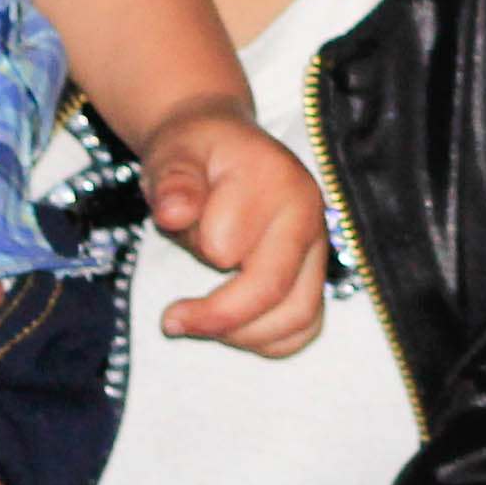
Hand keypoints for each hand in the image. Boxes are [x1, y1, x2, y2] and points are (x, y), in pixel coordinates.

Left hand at [135, 102, 327, 353]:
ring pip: (297, 320)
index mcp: (277, 182)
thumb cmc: (194, 151)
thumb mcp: (173, 152)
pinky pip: (303, 327)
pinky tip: (231, 327)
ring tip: (202, 321)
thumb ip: (173, 180)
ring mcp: (316, 248)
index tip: (170, 230)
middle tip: (171, 320)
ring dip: (242, 334)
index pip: (228, 245)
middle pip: (274, 292)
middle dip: (217, 317)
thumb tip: (174, 214)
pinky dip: (267, 340)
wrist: (219, 144)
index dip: (195, 247)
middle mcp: (309, 217)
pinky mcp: (312, 273)